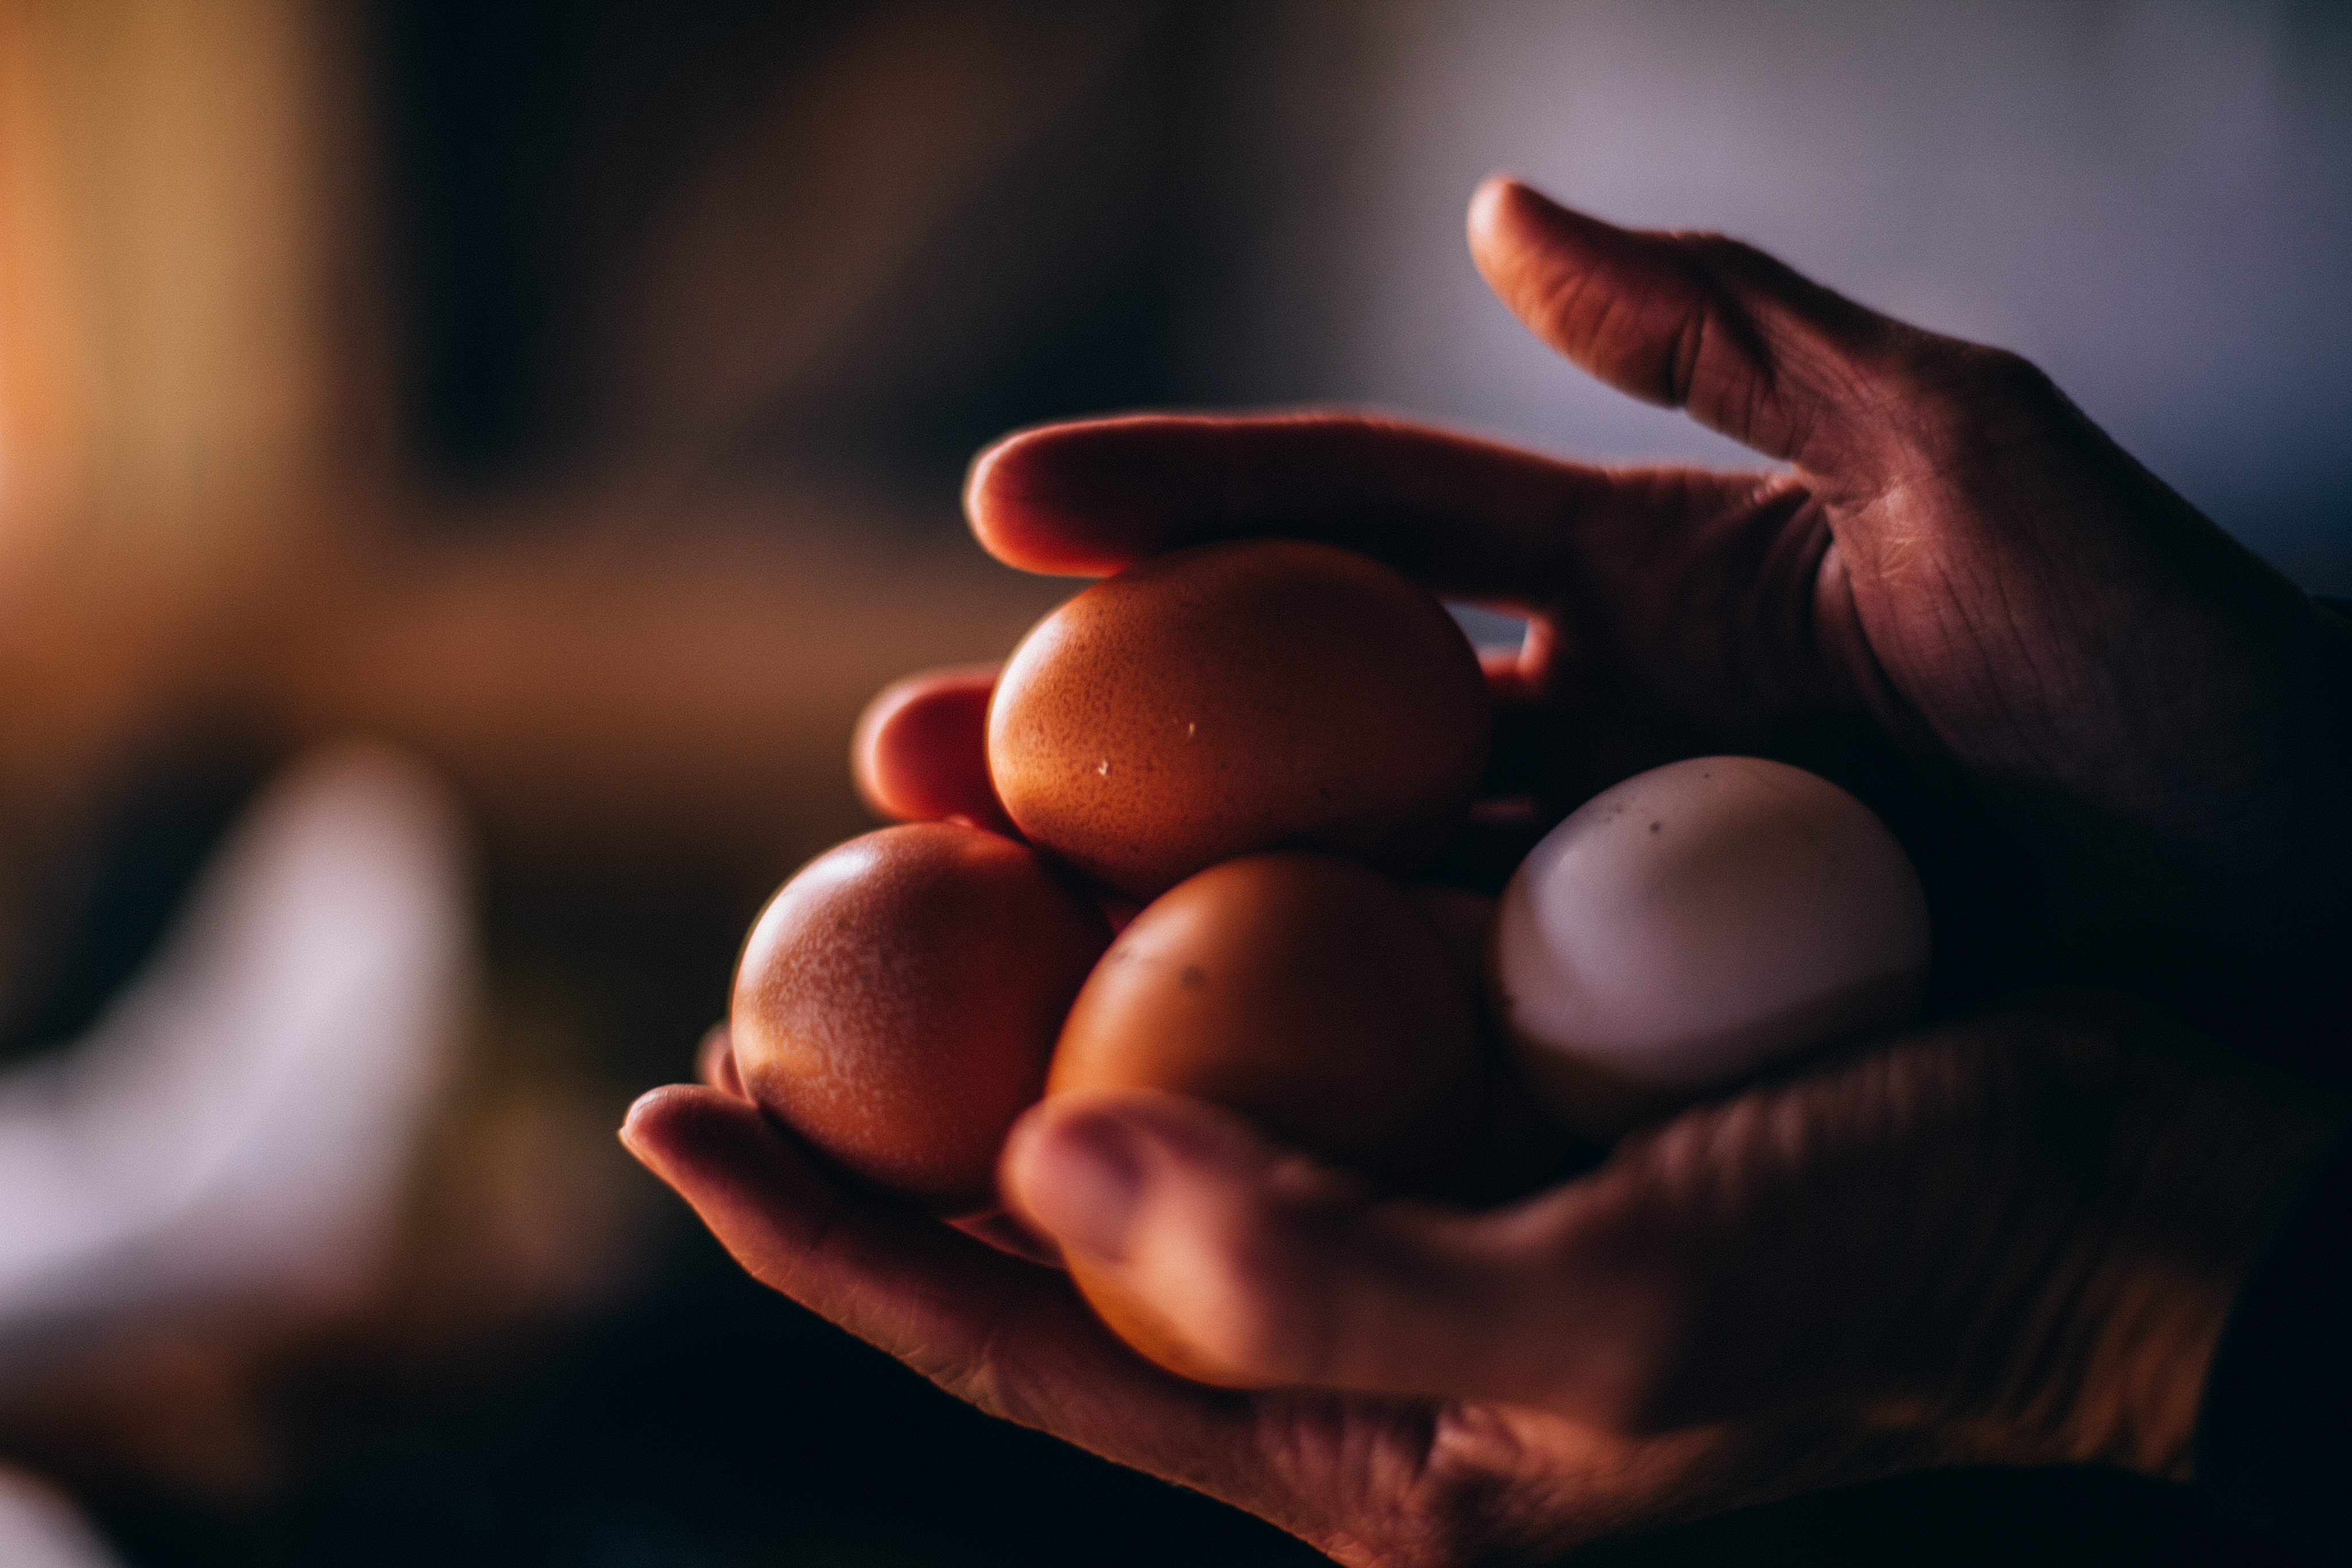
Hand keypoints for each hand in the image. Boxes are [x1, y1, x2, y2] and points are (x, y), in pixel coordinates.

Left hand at [629, 998, 2340, 1563]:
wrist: (2123, 1194)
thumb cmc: (1898, 1272)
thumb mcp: (1617, 1318)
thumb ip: (1314, 1282)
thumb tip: (1034, 1187)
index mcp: (1363, 1431)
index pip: (1023, 1352)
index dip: (823, 1245)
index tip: (660, 1117)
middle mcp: (1368, 1315)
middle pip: (1059, 1218)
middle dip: (891, 1098)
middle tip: (743, 970)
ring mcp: (1428, 1186)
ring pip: (1162, 1078)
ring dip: (1028, 972)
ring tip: (899, 840)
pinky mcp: (1502, 1077)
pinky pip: (1298, 989)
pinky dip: (1196, 906)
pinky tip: (1137, 813)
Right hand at [863, 177, 2350, 1044]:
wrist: (2338, 979)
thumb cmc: (2195, 704)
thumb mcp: (1976, 464)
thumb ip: (1731, 334)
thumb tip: (1486, 210)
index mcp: (1654, 591)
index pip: (1361, 523)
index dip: (1176, 499)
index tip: (997, 505)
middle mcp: (1597, 756)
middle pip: (1288, 732)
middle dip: (1085, 735)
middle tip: (892, 753)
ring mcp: (1606, 923)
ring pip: (1324, 907)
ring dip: (1133, 915)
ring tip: (941, 924)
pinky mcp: (1644, 1072)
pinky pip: (1431, 1061)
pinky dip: (1289, 1074)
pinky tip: (1137, 1095)